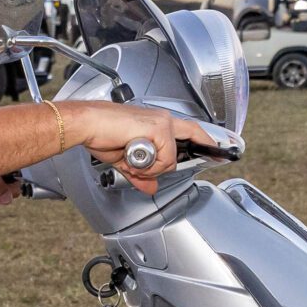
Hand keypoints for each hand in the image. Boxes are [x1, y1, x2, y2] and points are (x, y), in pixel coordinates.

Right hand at [67, 103, 218, 190]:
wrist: (88, 125)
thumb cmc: (101, 134)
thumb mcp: (125, 161)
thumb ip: (141, 174)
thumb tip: (150, 186)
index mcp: (157, 123)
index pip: (191, 131)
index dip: (205, 140)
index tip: (217, 151)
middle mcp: (163, 120)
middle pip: (191, 139)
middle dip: (174, 161)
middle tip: (160, 163)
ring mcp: (163, 124)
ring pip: (171, 159)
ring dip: (152, 167)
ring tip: (132, 159)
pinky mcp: (159, 129)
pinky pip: (164, 159)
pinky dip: (148, 165)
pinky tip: (133, 156)